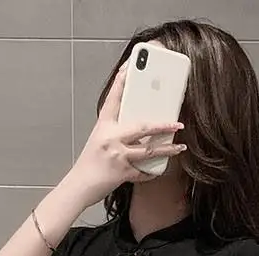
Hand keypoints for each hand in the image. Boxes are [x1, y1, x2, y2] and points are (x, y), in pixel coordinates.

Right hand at [62, 64, 186, 207]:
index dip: (122, 82)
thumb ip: (115, 133)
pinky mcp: (122, 172)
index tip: (130, 67)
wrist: (78, 186)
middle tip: (177, 123)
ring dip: (167, 149)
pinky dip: (150, 172)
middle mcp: (110, 138)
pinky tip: (159, 170)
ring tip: (180, 147)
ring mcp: (117, 155)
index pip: (113, 99)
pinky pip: (142, 172)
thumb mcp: (98, 141)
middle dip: (163, 125)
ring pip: (148, 151)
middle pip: (142, 127)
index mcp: (103, 126)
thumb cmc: (88, 164)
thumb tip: (136, 130)